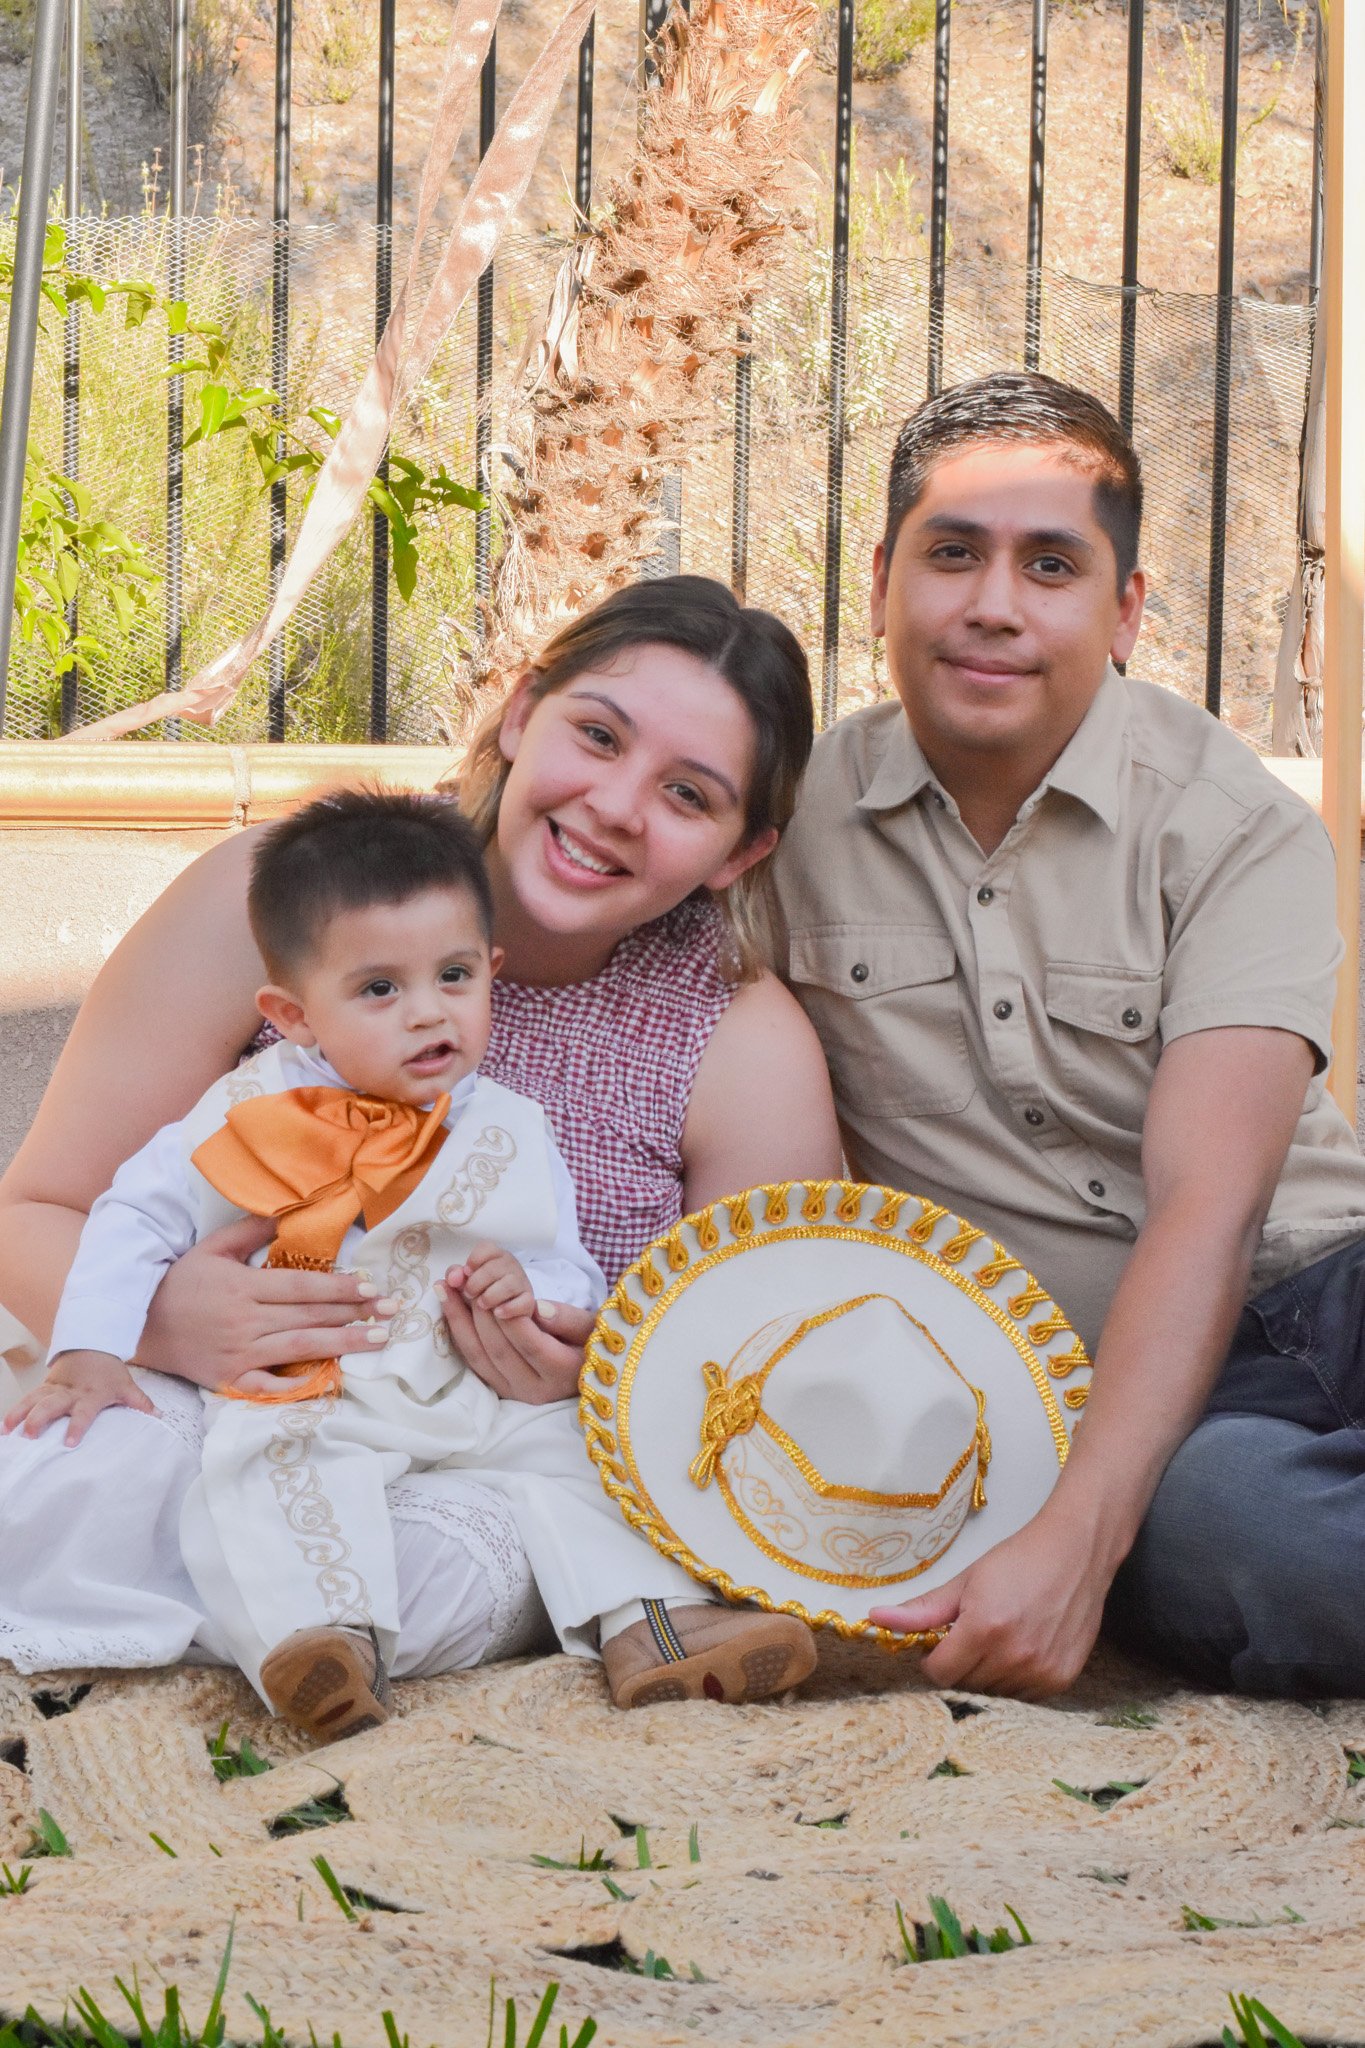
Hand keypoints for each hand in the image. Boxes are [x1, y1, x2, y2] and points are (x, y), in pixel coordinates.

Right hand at [3, 1349, 154, 1446]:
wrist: (92, 1344)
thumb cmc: (109, 1372)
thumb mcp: (126, 1385)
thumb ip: (141, 1402)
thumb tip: (160, 1416)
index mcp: (91, 1394)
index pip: (84, 1412)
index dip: (77, 1426)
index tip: (69, 1443)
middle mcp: (69, 1391)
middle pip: (51, 1405)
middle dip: (39, 1419)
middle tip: (29, 1434)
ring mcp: (53, 1388)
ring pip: (33, 1400)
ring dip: (20, 1414)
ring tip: (8, 1431)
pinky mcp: (43, 1387)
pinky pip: (26, 1398)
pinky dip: (14, 1411)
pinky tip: (4, 1426)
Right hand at [135, 1215, 396, 1394]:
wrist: (139, 1328)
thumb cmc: (180, 1285)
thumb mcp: (210, 1249)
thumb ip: (247, 1231)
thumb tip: (285, 1212)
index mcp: (243, 1287)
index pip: (302, 1287)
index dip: (339, 1287)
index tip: (371, 1286)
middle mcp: (246, 1321)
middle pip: (310, 1316)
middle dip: (356, 1313)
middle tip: (393, 1310)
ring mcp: (240, 1353)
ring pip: (301, 1346)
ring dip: (344, 1343)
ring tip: (380, 1339)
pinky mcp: (231, 1379)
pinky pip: (268, 1386)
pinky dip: (296, 1385)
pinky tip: (330, 1380)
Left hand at [437, 1274, 593, 1403]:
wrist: (582, 1371)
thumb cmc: (591, 1342)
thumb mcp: (591, 1328)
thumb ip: (567, 1318)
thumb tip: (536, 1307)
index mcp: (562, 1373)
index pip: (531, 1345)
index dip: (511, 1318)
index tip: (495, 1291)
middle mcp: (535, 1389)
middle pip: (500, 1349)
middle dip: (479, 1312)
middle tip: (465, 1280)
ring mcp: (513, 1392)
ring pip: (479, 1356)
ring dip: (459, 1319)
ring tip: (445, 1287)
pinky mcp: (497, 1388)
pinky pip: (472, 1360)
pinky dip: (457, 1331)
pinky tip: (447, 1305)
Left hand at [447, 1241, 534, 1321]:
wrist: (504, 1319)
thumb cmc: (482, 1295)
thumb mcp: (466, 1284)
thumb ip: (455, 1278)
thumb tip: (447, 1280)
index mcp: (495, 1258)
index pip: (487, 1247)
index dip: (474, 1260)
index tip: (467, 1273)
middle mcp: (511, 1268)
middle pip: (496, 1266)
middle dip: (477, 1281)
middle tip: (469, 1294)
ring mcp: (522, 1286)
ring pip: (510, 1283)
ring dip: (491, 1295)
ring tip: (482, 1305)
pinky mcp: (529, 1304)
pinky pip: (525, 1302)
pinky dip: (509, 1308)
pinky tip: (498, 1313)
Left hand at [868, 1501, 1114, 1699]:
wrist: (1076, 1553)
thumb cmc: (1018, 1561)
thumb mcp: (965, 1581)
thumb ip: (922, 1610)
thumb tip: (876, 1619)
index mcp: (983, 1629)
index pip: (939, 1674)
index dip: (934, 1659)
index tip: (942, 1642)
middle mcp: (1013, 1657)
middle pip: (965, 1685)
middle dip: (960, 1665)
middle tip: (972, 1635)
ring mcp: (1040, 1672)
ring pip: (993, 1694)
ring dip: (988, 1674)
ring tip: (1000, 1639)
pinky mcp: (1061, 1680)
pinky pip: (1023, 1698)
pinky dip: (1015, 1680)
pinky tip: (1022, 1649)